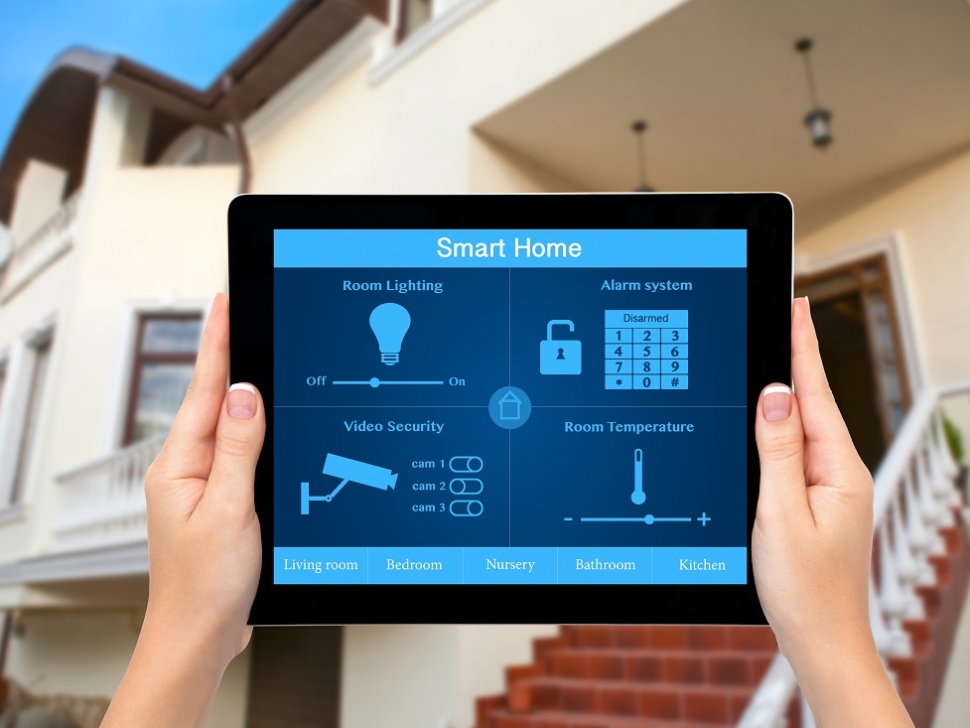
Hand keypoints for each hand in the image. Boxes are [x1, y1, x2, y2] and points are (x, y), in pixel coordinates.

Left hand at [102, 293, 264, 727]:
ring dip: (243, 391)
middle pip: (214, 400)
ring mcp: (201, 485)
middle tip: (244, 312)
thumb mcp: (228, 509)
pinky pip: (238, 452)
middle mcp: (185, 469)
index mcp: (179, 465)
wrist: (200, 634)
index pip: (205, 390)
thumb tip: (245, 392)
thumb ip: (237, 447)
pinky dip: (254, 431)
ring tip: (256, 352)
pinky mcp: (219, 500)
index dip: (218, 342)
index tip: (224, 301)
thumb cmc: (205, 584)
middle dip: (229, 354)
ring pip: (228, 426)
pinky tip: (266, 424)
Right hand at [753, 297, 910, 725]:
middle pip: (812, 403)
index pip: (816, 395)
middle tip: (784, 314)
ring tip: (775, 351)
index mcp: (837, 471)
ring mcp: (828, 487)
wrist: (821, 638)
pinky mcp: (813, 500)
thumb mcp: (783, 515)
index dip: (802, 348)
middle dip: (797, 357)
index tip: (796, 307)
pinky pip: (794, 450)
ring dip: (789, 389)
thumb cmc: (805, 589)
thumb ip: (778, 452)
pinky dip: (780, 426)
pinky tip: (769, 418)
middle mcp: (838, 473)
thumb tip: (776, 396)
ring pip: (802, 426)